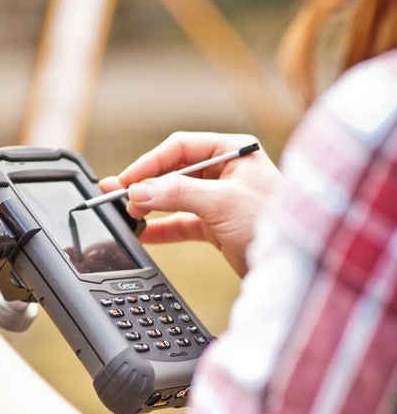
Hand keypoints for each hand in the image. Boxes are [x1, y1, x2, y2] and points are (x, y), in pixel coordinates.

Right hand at [100, 131, 281, 275]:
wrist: (296, 266)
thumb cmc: (273, 223)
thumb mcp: (222, 202)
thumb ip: (177, 194)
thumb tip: (139, 190)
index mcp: (233, 152)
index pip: (181, 147)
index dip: (150, 162)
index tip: (127, 179)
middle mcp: (226, 171)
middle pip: (174, 171)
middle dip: (146, 184)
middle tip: (118, 195)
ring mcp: (221, 199)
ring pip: (175, 197)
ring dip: (151, 205)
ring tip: (127, 213)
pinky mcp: (218, 225)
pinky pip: (182, 222)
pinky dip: (163, 228)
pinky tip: (144, 234)